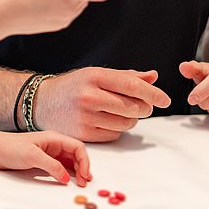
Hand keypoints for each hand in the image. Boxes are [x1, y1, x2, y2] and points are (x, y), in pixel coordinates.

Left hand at [0, 128, 90, 186]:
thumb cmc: (8, 147)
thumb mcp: (32, 156)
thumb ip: (52, 166)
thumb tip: (66, 177)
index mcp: (53, 138)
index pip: (77, 147)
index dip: (84, 161)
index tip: (84, 176)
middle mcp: (52, 144)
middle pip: (75, 155)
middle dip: (82, 168)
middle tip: (84, 183)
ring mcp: (47, 152)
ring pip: (68, 161)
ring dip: (75, 171)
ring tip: (79, 183)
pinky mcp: (40, 160)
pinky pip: (58, 166)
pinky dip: (65, 173)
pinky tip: (65, 180)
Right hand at [32, 67, 171, 141]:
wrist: (43, 103)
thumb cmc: (73, 87)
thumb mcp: (96, 74)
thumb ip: (126, 76)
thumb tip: (153, 76)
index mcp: (94, 76)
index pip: (133, 86)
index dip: (153, 93)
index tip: (165, 99)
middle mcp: (89, 96)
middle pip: (134, 107)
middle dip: (144, 108)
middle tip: (142, 106)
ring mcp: (86, 116)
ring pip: (127, 123)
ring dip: (131, 119)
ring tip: (121, 112)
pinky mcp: (84, 134)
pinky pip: (115, 134)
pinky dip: (117, 129)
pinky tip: (108, 120)